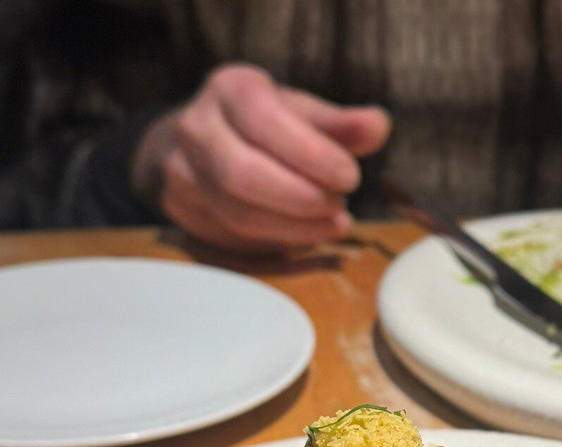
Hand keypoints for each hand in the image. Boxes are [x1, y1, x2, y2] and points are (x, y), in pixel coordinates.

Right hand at [132, 64, 390, 250]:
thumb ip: (340, 124)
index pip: (263, 119)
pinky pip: (234, 237)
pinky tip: (310, 235)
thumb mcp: (302, 115)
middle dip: (302, 199)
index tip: (351, 178)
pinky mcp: (184, 211)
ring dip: (296, 227)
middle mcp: (196, 128)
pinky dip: (280, 240)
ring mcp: (182, 172)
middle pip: (243, 174)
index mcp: (229, 89)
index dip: (310, 154)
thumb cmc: (265, 126)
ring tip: (335, 223)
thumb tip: (378, 126)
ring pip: (238, 213)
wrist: (202, 143)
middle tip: (342, 207)